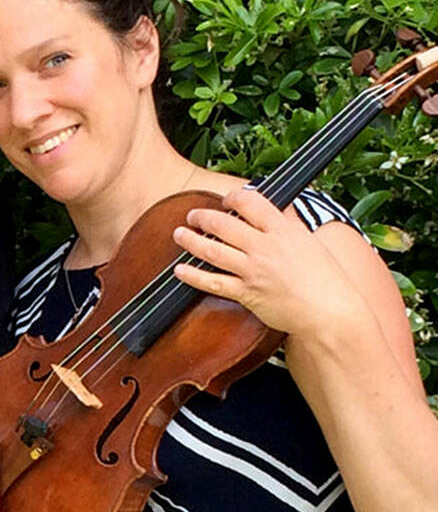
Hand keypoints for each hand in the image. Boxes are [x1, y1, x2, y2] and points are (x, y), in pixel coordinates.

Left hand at [171, 187, 358, 336]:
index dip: (232, 197)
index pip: (250, 202)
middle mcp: (265, 247)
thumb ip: (290, 225)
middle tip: (193, 215)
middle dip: (202, 216)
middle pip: (223, 224)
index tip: (225, 200)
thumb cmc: (328, 280)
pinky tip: (180, 270)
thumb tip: (279, 209)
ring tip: (179, 233)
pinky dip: (192, 275)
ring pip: (211, 249)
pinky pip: (212, 282)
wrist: (332, 314)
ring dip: (190, 240)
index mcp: (283, 231)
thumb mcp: (311, 242)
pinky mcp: (246, 293)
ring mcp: (253, 270)